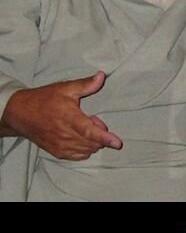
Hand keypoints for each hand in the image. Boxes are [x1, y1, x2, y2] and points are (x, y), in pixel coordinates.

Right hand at [1, 71, 122, 159]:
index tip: (117, 143)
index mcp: (69, 118)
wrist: (21, 113)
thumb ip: (86, 84)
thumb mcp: (66, 88)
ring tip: (86, 126)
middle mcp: (65, 135)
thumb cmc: (45, 99)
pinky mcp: (56, 152)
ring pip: (86, 150)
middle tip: (93, 119)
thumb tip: (102, 76)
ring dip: (94, 141)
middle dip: (101, 134)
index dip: (105, 138)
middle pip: (92, 143)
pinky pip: (77, 156)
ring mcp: (60, 145)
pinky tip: (82, 138)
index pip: (90, 132)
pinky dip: (85, 150)